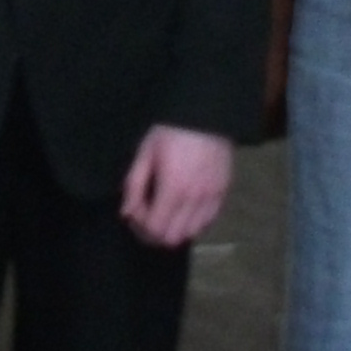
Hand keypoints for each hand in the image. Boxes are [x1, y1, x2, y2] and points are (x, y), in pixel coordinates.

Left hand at [121, 124, 233, 246]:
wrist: (203, 111)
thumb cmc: (170, 129)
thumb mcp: (145, 152)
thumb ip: (134, 185)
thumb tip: (126, 213)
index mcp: (173, 188)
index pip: (154, 229)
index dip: (140, 225)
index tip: (135, 208)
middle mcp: (195, 198)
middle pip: (173, 238)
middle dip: (155, 231)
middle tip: (147, 214)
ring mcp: (212, 196)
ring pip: (192, 233)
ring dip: (175, 228)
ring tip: (166, 210)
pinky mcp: (223, 191)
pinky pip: (208, 221)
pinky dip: (194, 221)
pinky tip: (184, 207)